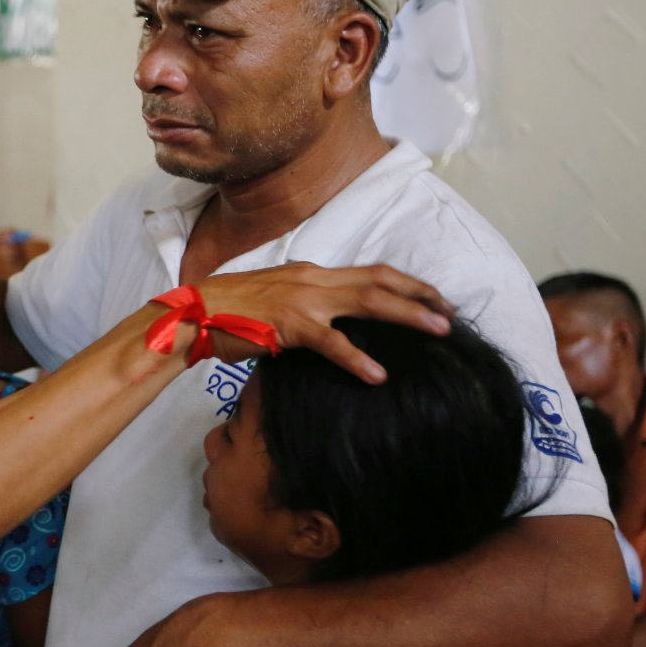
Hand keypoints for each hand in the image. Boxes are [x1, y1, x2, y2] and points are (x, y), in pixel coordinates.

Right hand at [195, 263, 455, 382]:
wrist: (194, 315)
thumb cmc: (228, 314)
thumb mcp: (274, 300)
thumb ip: (303, 307)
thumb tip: (325, 324)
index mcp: (311, 273)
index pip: (370, 272)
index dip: (406, 283)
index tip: (433, 297)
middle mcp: (314, 279)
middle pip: (381, 280)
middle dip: (421, 294)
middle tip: (452, 312)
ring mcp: (304, 300)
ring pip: (369, 302)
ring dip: (409, 315)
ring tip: (439, 331)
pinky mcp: (291, 326)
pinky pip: (333, 343)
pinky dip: (358, 358)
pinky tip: (378, 374)